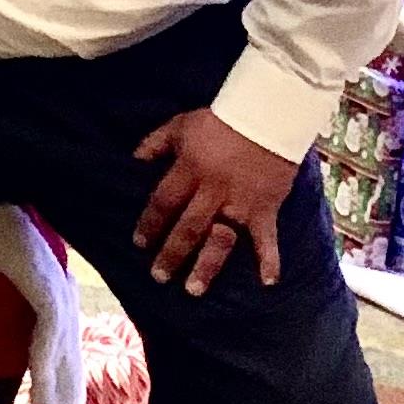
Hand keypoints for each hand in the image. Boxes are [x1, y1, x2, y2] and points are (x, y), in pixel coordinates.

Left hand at [131, 108, 298, 294]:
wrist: (268, 114)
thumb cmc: (221, 120)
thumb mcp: (182, 124)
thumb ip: (156, 143)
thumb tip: (133, 161)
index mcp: (190, 169)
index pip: (163, 202)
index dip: (149, 224)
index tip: (139, 243)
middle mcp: (212, 191)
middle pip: (187, 228)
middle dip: (171, 254)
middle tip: (158, 276)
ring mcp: (240, 203)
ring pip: (220, 240)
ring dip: (207, 266)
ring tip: (193, 289)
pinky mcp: (265, 208)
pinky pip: (267, 237)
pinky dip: (270, 260)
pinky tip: (268, 283)